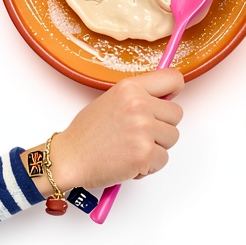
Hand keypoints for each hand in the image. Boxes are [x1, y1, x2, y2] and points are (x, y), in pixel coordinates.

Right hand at [27, 68, 184, 195]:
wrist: (69, 158)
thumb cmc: (88, 133)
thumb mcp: (113, 99)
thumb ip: (139, 96)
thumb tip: (166, 98)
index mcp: (130, 87)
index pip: (173, 78)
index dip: (174, 91)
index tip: (169, 100)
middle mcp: (139, 104)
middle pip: (176, 114)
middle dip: (163, 126)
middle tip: (141, 134)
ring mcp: (143, 129)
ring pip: (172, 138)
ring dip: (156, 147)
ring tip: (132, 148)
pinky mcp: (144, 154)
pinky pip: (163, 159)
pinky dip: (149, 166)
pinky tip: (129, 162)